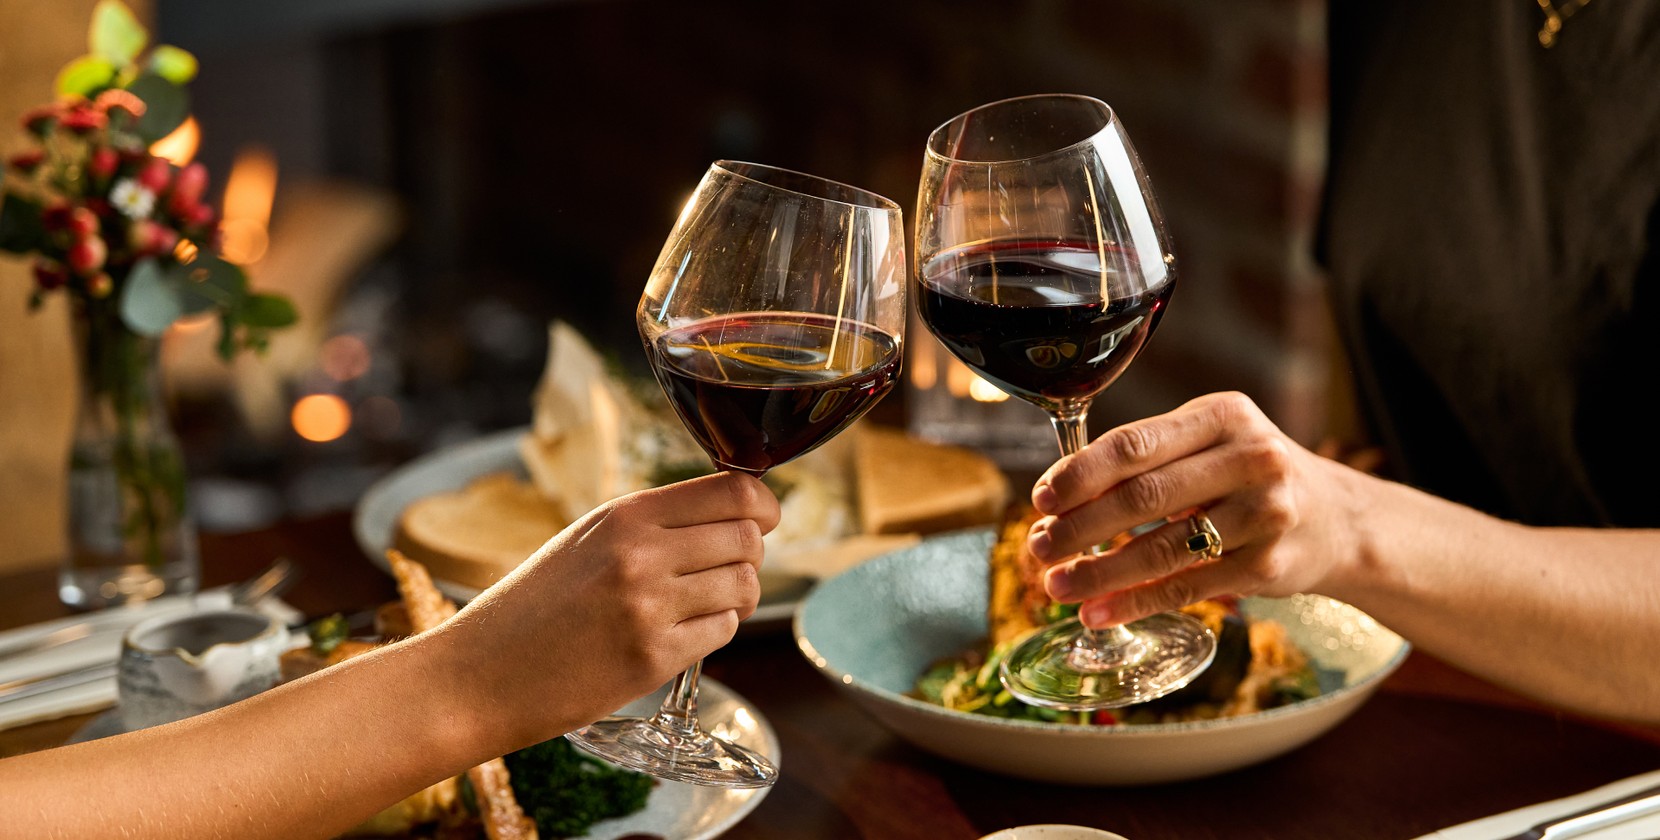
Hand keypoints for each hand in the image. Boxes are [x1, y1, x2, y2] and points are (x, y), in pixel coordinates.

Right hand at [445, 471, 778, 746]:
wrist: (477, 675)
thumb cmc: (532, 607)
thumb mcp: (586, 541)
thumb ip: (652, 524)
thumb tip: (733, 512)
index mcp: (625, 515)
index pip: (733, 490)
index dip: (762, 505)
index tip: (764, 519)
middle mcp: (642, 554)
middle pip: (747, 538)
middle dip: (753, 555)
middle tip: (730, 571)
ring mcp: (650, 607)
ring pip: (744, 586)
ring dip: (739, 597)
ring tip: (708, 605)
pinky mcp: (653, 658)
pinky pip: (723, 631)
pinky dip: (716, 631)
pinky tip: (685, 634)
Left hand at [1026, 392, 1369, 628]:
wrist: (1339, 520)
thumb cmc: (1250, 476)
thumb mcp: (1210, 443)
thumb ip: (1145, 460)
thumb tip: (1056, 502)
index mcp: (1223, 415)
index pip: (1135, 444)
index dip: (1080, 474)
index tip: (1041, 499)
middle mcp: (1251, 458)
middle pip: (1144, 496)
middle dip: (1080, 527)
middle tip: (1038, 548)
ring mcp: (1266, 514)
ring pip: (1163, 548)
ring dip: (1100, 572)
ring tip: (1057, 586)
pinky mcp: (1269, 566)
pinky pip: (1187, 587)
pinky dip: (1135, 602)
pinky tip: (1098, 612)